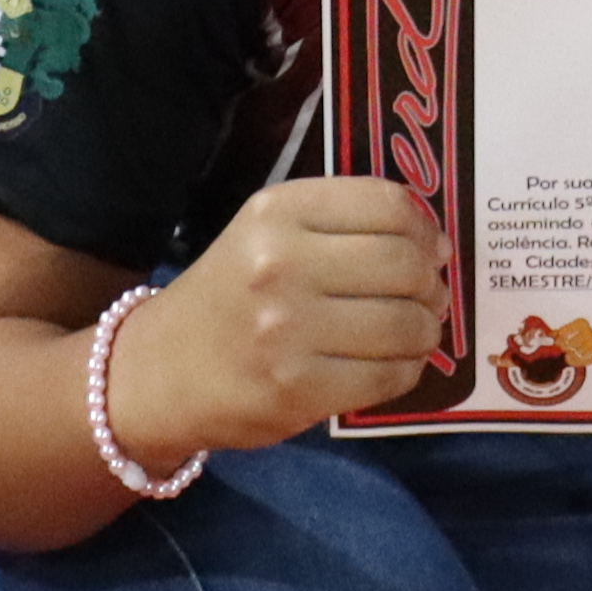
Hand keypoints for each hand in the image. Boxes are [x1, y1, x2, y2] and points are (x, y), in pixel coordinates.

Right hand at [134, 174, 448, 457]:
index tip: (432, 248)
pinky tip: (397, 366)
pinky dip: (407, 371)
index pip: (386, 203)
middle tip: (432, 296)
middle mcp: (282, 262)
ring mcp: (288, 329)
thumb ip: (339, 226)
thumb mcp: (267, 235)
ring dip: (426, 330)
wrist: (158, 373)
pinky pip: (387, 376)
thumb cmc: (227, 297)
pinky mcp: (296, 388)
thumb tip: (433, 244)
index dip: (425, 227)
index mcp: (278, 211)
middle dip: (432, 283)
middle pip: (404, 263)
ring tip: (418, 333)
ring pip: (404, 323)